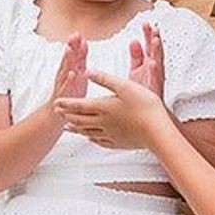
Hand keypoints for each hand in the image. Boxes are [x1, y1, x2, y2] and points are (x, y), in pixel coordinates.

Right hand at [46, 34, 88, 110]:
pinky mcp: (65, 93)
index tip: (78, 33)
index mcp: (72, 68)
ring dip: (67, 59)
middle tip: (73, 36)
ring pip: (65, 69)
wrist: (57, 111)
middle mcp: (66, 73)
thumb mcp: (78, 72)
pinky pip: (67, 86)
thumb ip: (80, 59)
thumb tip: (84, 42)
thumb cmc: (71, 90)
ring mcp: (64, 83)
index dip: (76, 44)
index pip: (74, 54)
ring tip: (69, 49)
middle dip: (71, 47)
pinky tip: (72, 73)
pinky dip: (69, 79)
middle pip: (69, 58)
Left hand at [57, 69, 171, 150]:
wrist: (157, 131)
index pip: (79, 105)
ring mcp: (110, 134)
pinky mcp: (119, 142)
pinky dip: (91, 138)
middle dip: (68, 115)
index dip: (67, 103)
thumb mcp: (124, 86)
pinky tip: (90, 138)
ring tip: (68, 127)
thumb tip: (88, 71)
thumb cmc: (145, 107)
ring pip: (87, 131)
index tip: (57, 102)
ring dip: (75, 128)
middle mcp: (103, 122)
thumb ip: (105, 79)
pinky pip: (99, 141)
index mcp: (103, 107)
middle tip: (58, 113)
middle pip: (80, 119)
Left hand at [127, 22, 165, 99]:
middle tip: (153, 26)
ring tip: (156, 40)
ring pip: (157, 63)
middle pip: (154, 52)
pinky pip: (156, 80)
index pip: (148, 47)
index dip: (147, 35)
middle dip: (153, 39)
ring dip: (157, 52)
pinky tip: (153, 64)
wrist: (147, 115)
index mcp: (148, 64)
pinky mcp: (156, 91)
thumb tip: (134, 40)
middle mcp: (153, 71)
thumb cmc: (142, 94)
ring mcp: (155, 80)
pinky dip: (155, 72)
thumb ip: (136, 56)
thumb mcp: (137, 71)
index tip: (145, 23)